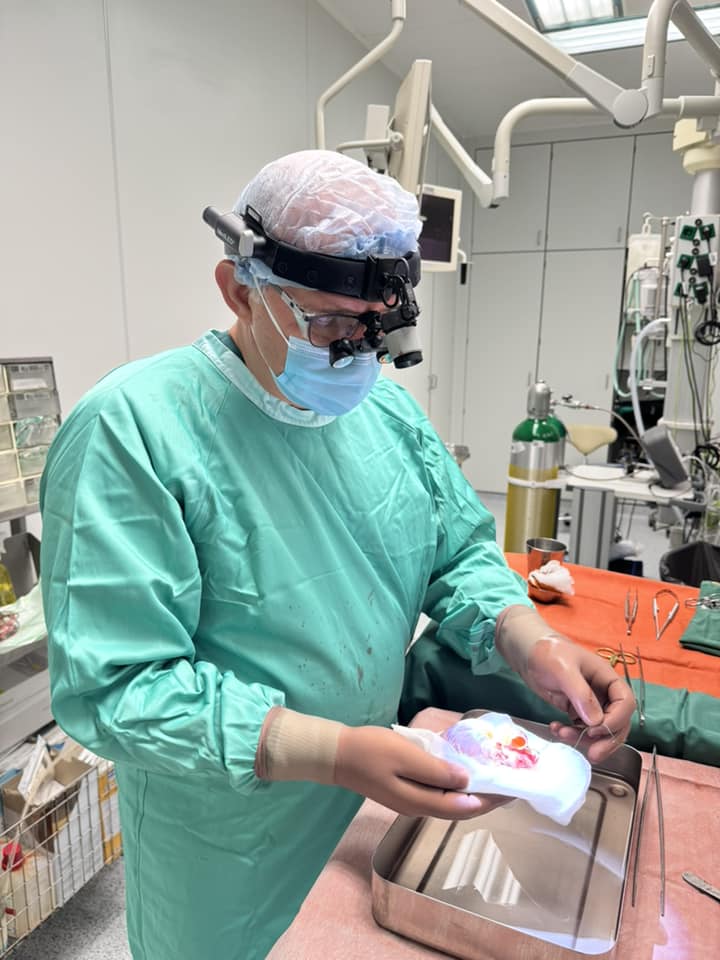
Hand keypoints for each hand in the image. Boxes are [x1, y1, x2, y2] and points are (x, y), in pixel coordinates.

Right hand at [334, 725, 507, 819]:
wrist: (337, 755)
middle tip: (508, 787)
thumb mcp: (404, 755)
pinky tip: (462, 775)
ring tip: (491, 780)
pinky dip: (455, 788)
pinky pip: (437, 795)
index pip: (463, 808)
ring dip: (471, 795)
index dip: (489, 801)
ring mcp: (409, 802)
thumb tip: (466, 781)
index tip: (510, 792)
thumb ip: (435, 770)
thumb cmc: (370, 751)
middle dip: (485, 800)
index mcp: (418, 802)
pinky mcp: (404, 792)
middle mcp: (417, 808)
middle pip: (458, 810)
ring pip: (449, 803)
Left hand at [522, 636, 634, 763]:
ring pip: (599, 730)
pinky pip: (582, 729)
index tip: (596, 730)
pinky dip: (571, 734)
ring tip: (562, 734)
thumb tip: (595, 722)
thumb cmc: (548, 653)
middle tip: (593, 754)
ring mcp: (591, 704)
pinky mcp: (577, 711)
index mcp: (607, 678)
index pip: (625, 703)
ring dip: (585, 739)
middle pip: (618, 722)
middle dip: (607, 740)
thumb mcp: (563, 669)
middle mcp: (603, 693)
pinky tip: (555, 728)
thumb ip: (580, 693)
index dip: (616, 720)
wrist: (529, 654)